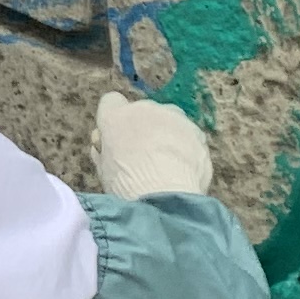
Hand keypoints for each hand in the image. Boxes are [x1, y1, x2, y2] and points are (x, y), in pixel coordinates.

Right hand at [94, 93, 215, 201]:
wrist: (164, 196)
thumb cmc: (125, 183)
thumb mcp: (104, 170)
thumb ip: (104, 151)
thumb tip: (103, 146)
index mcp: (116, 115)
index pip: (111, 102)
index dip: (114, 120)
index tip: (116, 137)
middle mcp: (146, 109)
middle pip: (143, 111)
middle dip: (144, 128)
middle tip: (144, 155)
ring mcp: (175, 118)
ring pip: (169, 120)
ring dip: (167, 134)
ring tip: (168, 163)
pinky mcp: (197, 133)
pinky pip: (189, 136)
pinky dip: (187, 148)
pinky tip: (184, 169)